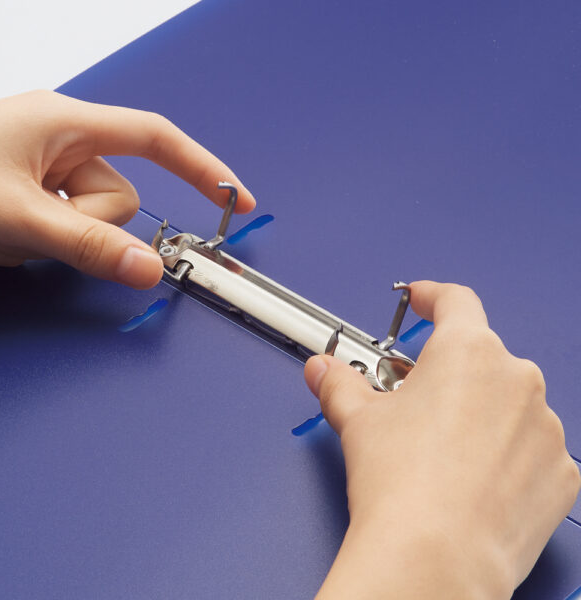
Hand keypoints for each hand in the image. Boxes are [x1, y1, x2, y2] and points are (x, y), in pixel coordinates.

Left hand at [0, 91, 254, 287]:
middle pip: (120, 197)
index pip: (156, 140)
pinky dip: (43, 240)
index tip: (234, 200)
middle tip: (36, 230)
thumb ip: (88, 244)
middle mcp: (62, 140)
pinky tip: (4, 233)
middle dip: (88, 226)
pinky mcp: (35, 192)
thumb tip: (151, 269)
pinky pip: (68, 226)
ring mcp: (47, 168)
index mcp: (65, 122)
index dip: (203, 169)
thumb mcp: (17, 216)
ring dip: (59, 237)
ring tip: (8, 230)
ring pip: (93, 220)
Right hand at [305, 281, 579, 598]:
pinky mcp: (560, 472)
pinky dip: (508, 453)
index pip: (455, 301)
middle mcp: (516, 380)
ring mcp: (545, 427)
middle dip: (447, 373)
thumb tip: (324, 370)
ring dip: (480, 413)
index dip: (432, 297)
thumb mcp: (358, 420)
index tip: (422, 301)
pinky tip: (475, 479)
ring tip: (443, 450)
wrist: (435, 558)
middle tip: (415, 401)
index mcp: (468, 352)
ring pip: (508, 403)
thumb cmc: (402, 485)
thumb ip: (340, 383)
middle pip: (479, 357)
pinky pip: (532, 448)